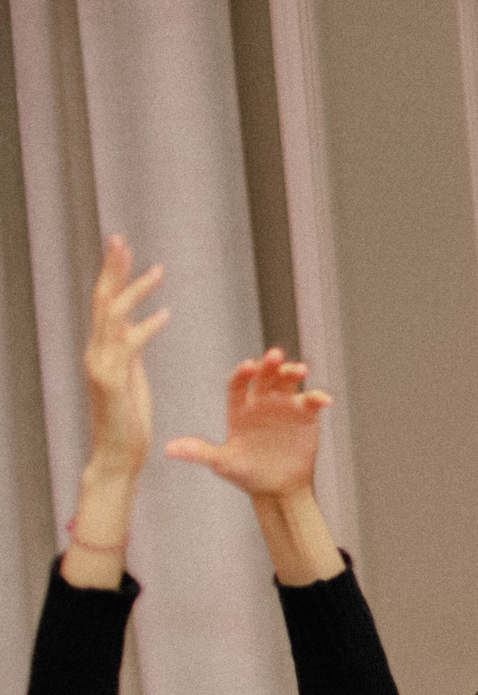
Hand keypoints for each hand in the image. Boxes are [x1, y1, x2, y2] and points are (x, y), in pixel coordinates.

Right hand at [82, 235, 167, 480]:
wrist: (116, 456)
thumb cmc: (126, 421)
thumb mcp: (130, 378)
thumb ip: (129, 351)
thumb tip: (136, 326)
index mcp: (101, 350)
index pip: (103, 303)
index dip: (111, 274)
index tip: (121, 248)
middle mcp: (96, 352)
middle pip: (101, 300)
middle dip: (111, 268)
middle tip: (120, 238)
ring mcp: (101, 366)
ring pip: (112, 316)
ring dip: (134, 291)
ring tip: (156, 269)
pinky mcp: (113, 382)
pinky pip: (130, 346)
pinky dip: (147, 327)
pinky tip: (166, 314)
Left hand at [165, 347, 333, 499]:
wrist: (278, 487)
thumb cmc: (247, 475)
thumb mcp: (223, 463)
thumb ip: (200, 452)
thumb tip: (169, 450)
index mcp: (239, 409)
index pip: (238, 384)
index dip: (243, 374)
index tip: (248, 366)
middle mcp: (261, 402)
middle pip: (264, 377)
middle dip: (270, 365)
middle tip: (275, 355)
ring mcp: (284, 406)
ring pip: (288, 382)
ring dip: (293, 372)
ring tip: (300, 370)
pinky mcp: (305, 415)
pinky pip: (311, 401)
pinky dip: (318, 397)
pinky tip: (323, 399)